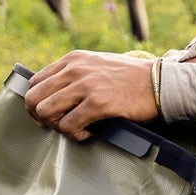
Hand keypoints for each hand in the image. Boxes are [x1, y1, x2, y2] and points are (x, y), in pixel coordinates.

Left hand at [25, 51, 157, 140]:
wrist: (161, 83)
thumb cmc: (132, 79)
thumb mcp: (98, 65)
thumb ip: (76, 74)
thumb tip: (55, 95)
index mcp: (73, 59)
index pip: (35, 82)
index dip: (36, 103)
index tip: (47, 115)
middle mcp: (75, 69)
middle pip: (34, 99)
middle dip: (41, 118)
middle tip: (58, 126)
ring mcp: (86, 85)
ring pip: (46, 112)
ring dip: (57, 127)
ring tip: (75, 129)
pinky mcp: (98, 103)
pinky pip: (69, 125)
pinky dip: (75, 135)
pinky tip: (89, 133)